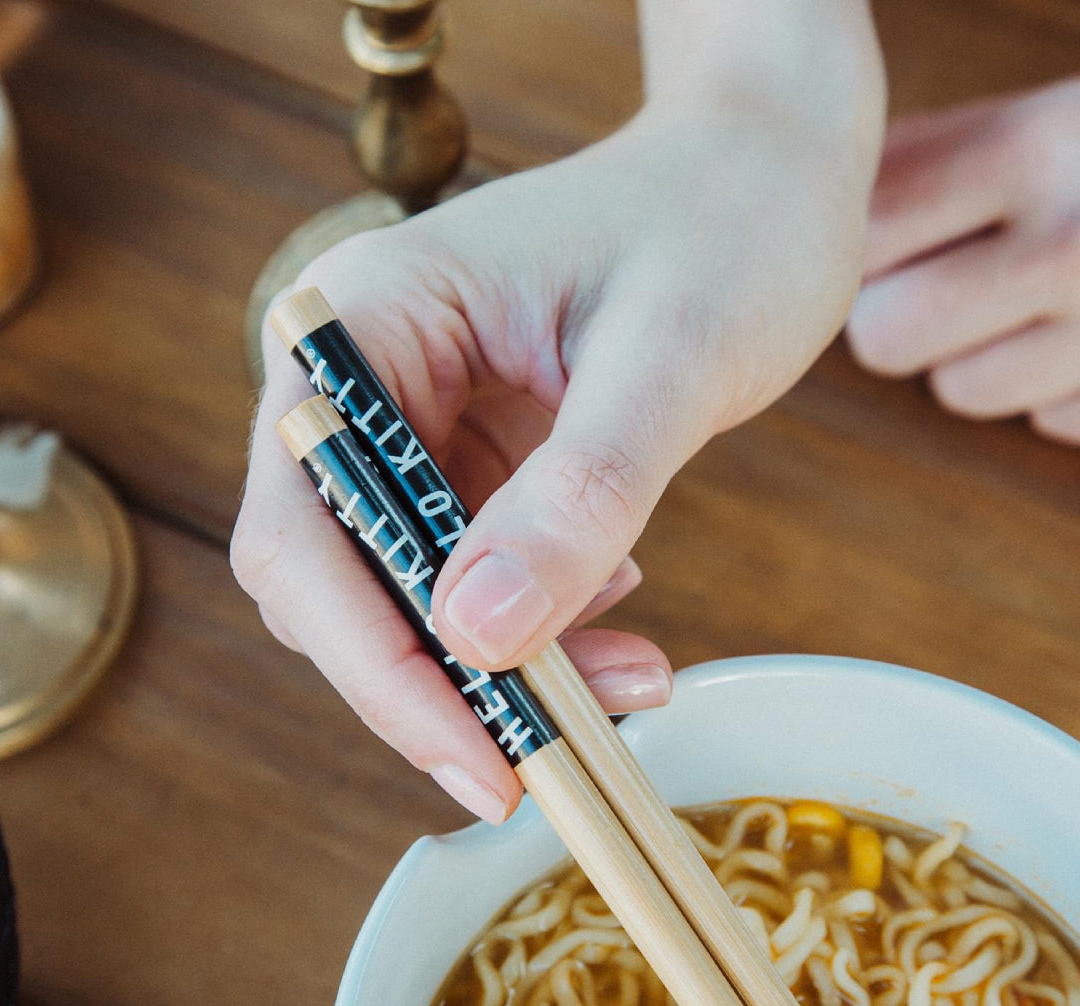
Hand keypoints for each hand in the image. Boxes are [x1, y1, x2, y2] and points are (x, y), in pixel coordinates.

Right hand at [232, 25, 884, 823]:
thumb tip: (479, 632)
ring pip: (407, 587)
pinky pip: (468, 565)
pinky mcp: (470, 445)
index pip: (311, 522)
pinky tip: (615, 607)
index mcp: (369, 319)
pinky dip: (533, 619)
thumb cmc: (726, 224)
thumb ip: (578, 492)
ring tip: (628, 677)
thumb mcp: (668, 360)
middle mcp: (365, 369)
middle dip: (441, 679)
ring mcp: (415, 412)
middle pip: (337, 574)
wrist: (768, 173)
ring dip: (499, 661)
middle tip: (552, 754)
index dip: (378, 662)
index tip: (480, 758)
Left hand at [847, 65, 1079, 449]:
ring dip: (993, 360)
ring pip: (960, 392)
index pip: (863, 237)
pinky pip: (1054, 422)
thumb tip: (835, 197)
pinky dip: (1076, 394)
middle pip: (883, 337)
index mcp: (1050, 144)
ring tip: (1065, 309)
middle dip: (907, 324)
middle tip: (962, 292)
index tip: (887, 253)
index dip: (859, 255)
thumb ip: (952, 152)